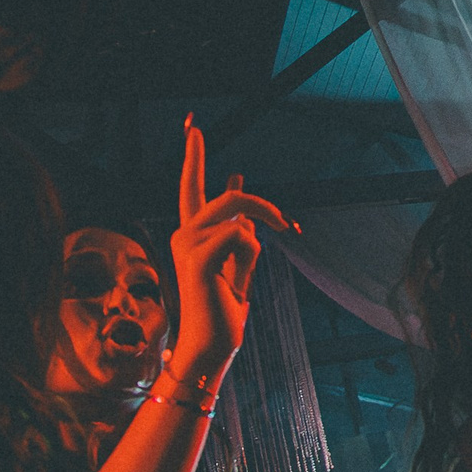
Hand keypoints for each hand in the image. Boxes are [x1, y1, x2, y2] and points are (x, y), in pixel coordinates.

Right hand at [171, 116, 288, 377]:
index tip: (194, 127)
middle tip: (286, 225)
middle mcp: (184, 233)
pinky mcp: (198, 258)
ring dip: (255, 248)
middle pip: (230, 198)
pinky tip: (235, 284)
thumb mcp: (238, 259)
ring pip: (241, 218)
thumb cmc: (224, 308)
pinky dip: (250, 260)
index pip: (191, 186)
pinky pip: (242, 237)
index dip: (194, 156)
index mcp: (193, 232)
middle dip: (263, 207)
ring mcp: (187, 244)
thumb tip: (237, 182)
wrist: (212, 344)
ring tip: (242, 278)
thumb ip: (238, 223)